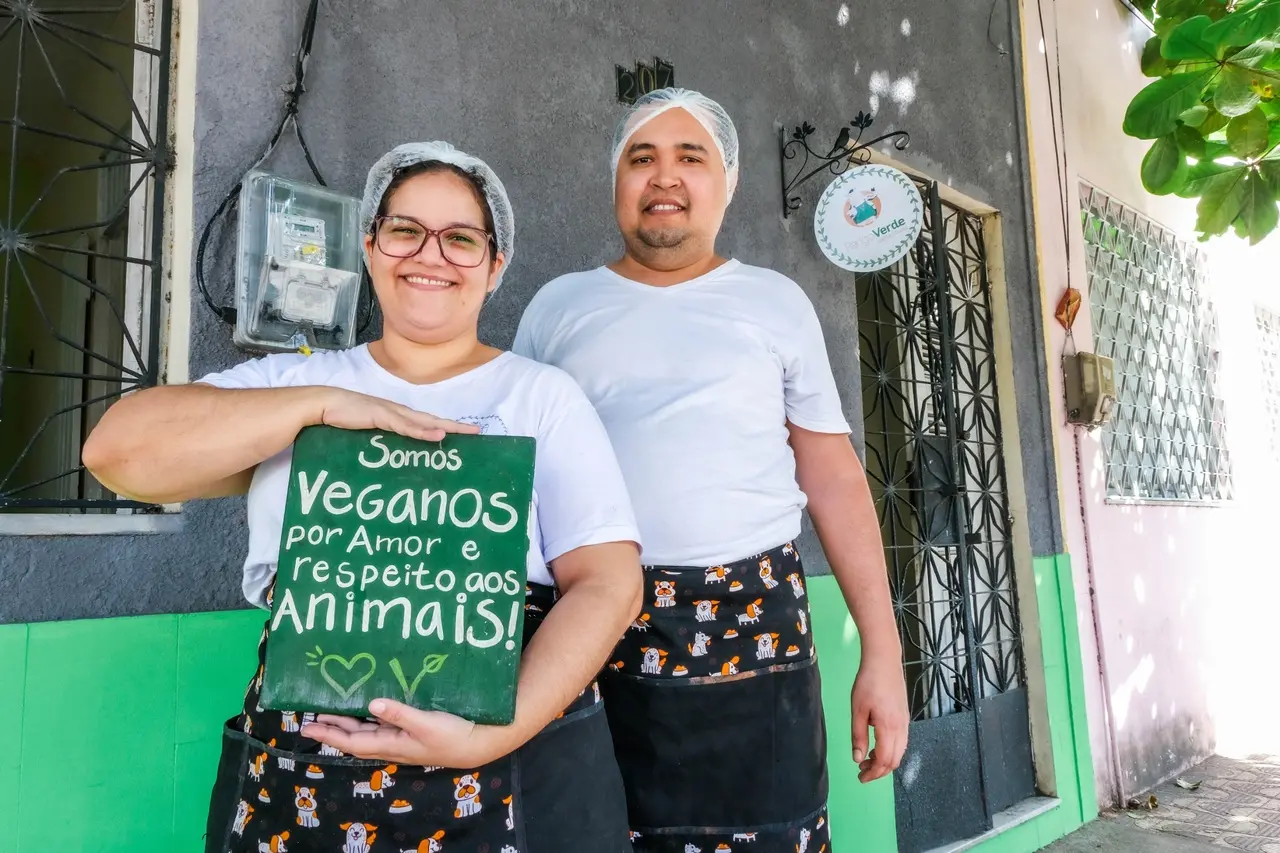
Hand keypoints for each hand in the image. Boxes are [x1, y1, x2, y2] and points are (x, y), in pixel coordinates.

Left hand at [301, 699, 518, 767]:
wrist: (479, 744)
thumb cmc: (453, 735)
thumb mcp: (427, 724)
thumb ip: (400, 713)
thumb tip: (371, 704)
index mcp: (392, 743)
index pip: (352, 741)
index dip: (330, 734)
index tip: (309, 727)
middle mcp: (392, 743)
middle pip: (355, 738)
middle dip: (333, 728)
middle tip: (311, 718)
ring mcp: (402, 739)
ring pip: (367, 732)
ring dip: (348, 723)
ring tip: (330, 713)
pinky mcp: (412, 732)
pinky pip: (381, 727)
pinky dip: (368, 719)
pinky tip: (366, 709)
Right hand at [316, 387, 479, 441]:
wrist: (325, 404)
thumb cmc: (346, 418)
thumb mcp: (370, 432)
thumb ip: (384, 441)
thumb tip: (395, 457)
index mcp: (399, 416)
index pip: (428, 422)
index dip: (446, 427)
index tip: (466, 433)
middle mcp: (399, 412)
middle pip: (433, 420)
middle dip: (454, 426)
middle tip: (476, 431)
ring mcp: (392, 412)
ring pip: (424, 422)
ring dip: (443, 427)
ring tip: (463, 432)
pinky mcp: (381, 415)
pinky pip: (405, 425)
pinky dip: (421, 431)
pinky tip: (435, 435)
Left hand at [851, 654, 909, 782]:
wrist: (884, 661)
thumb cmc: (868, 683)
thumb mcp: (858, 710)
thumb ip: (858, 736)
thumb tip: (858, 758)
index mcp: (889, 728)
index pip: (885, 760)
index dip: (873, 773)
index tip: (860, 777)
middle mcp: (901, 728)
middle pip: (895, 760)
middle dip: (879, 770)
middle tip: (862, 771)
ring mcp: (906, 722)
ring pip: (900, 752)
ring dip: (885, 760)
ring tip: (866, 759)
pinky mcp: (905, 717)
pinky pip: (901, 742)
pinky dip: (890, 750)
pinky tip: (877, 745)